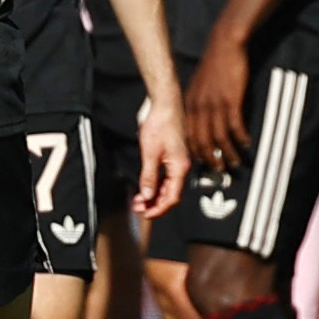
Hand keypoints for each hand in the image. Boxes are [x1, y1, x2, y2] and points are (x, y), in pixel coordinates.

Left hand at [132, 93, 190, 219]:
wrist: (165, 104)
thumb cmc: (160, 124)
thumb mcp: (150, 153)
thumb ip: (149, 176)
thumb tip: (147, 196)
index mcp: (180, 168)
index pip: (172, 197)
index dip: (159, 209)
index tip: (145, 214)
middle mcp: (181, 167)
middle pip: (171, 194)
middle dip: (154, 204)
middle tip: (137, 208)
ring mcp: (177, 162)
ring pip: (167, 186)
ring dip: (153, 195)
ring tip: (138, 200)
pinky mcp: (172, 157)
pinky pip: (165, 177)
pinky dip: (154, 185)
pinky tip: (143, 188)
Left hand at [184, 35, 252, 175]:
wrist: (224, 45)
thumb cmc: (214, 65)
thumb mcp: (198, 86)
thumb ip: (198, 104)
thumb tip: (203, 122)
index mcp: (190, 105)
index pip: (189, 136)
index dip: (197, 152)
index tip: (204, 162)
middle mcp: (199, 107)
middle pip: (203, 141)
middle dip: (212, 159)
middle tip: (221, 169)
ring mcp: (215, 104)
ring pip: (220, 137)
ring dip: (229, 152)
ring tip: (236, 161)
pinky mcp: (231, 100)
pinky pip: (235, 126)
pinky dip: (241, 138)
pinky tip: (246, 143)